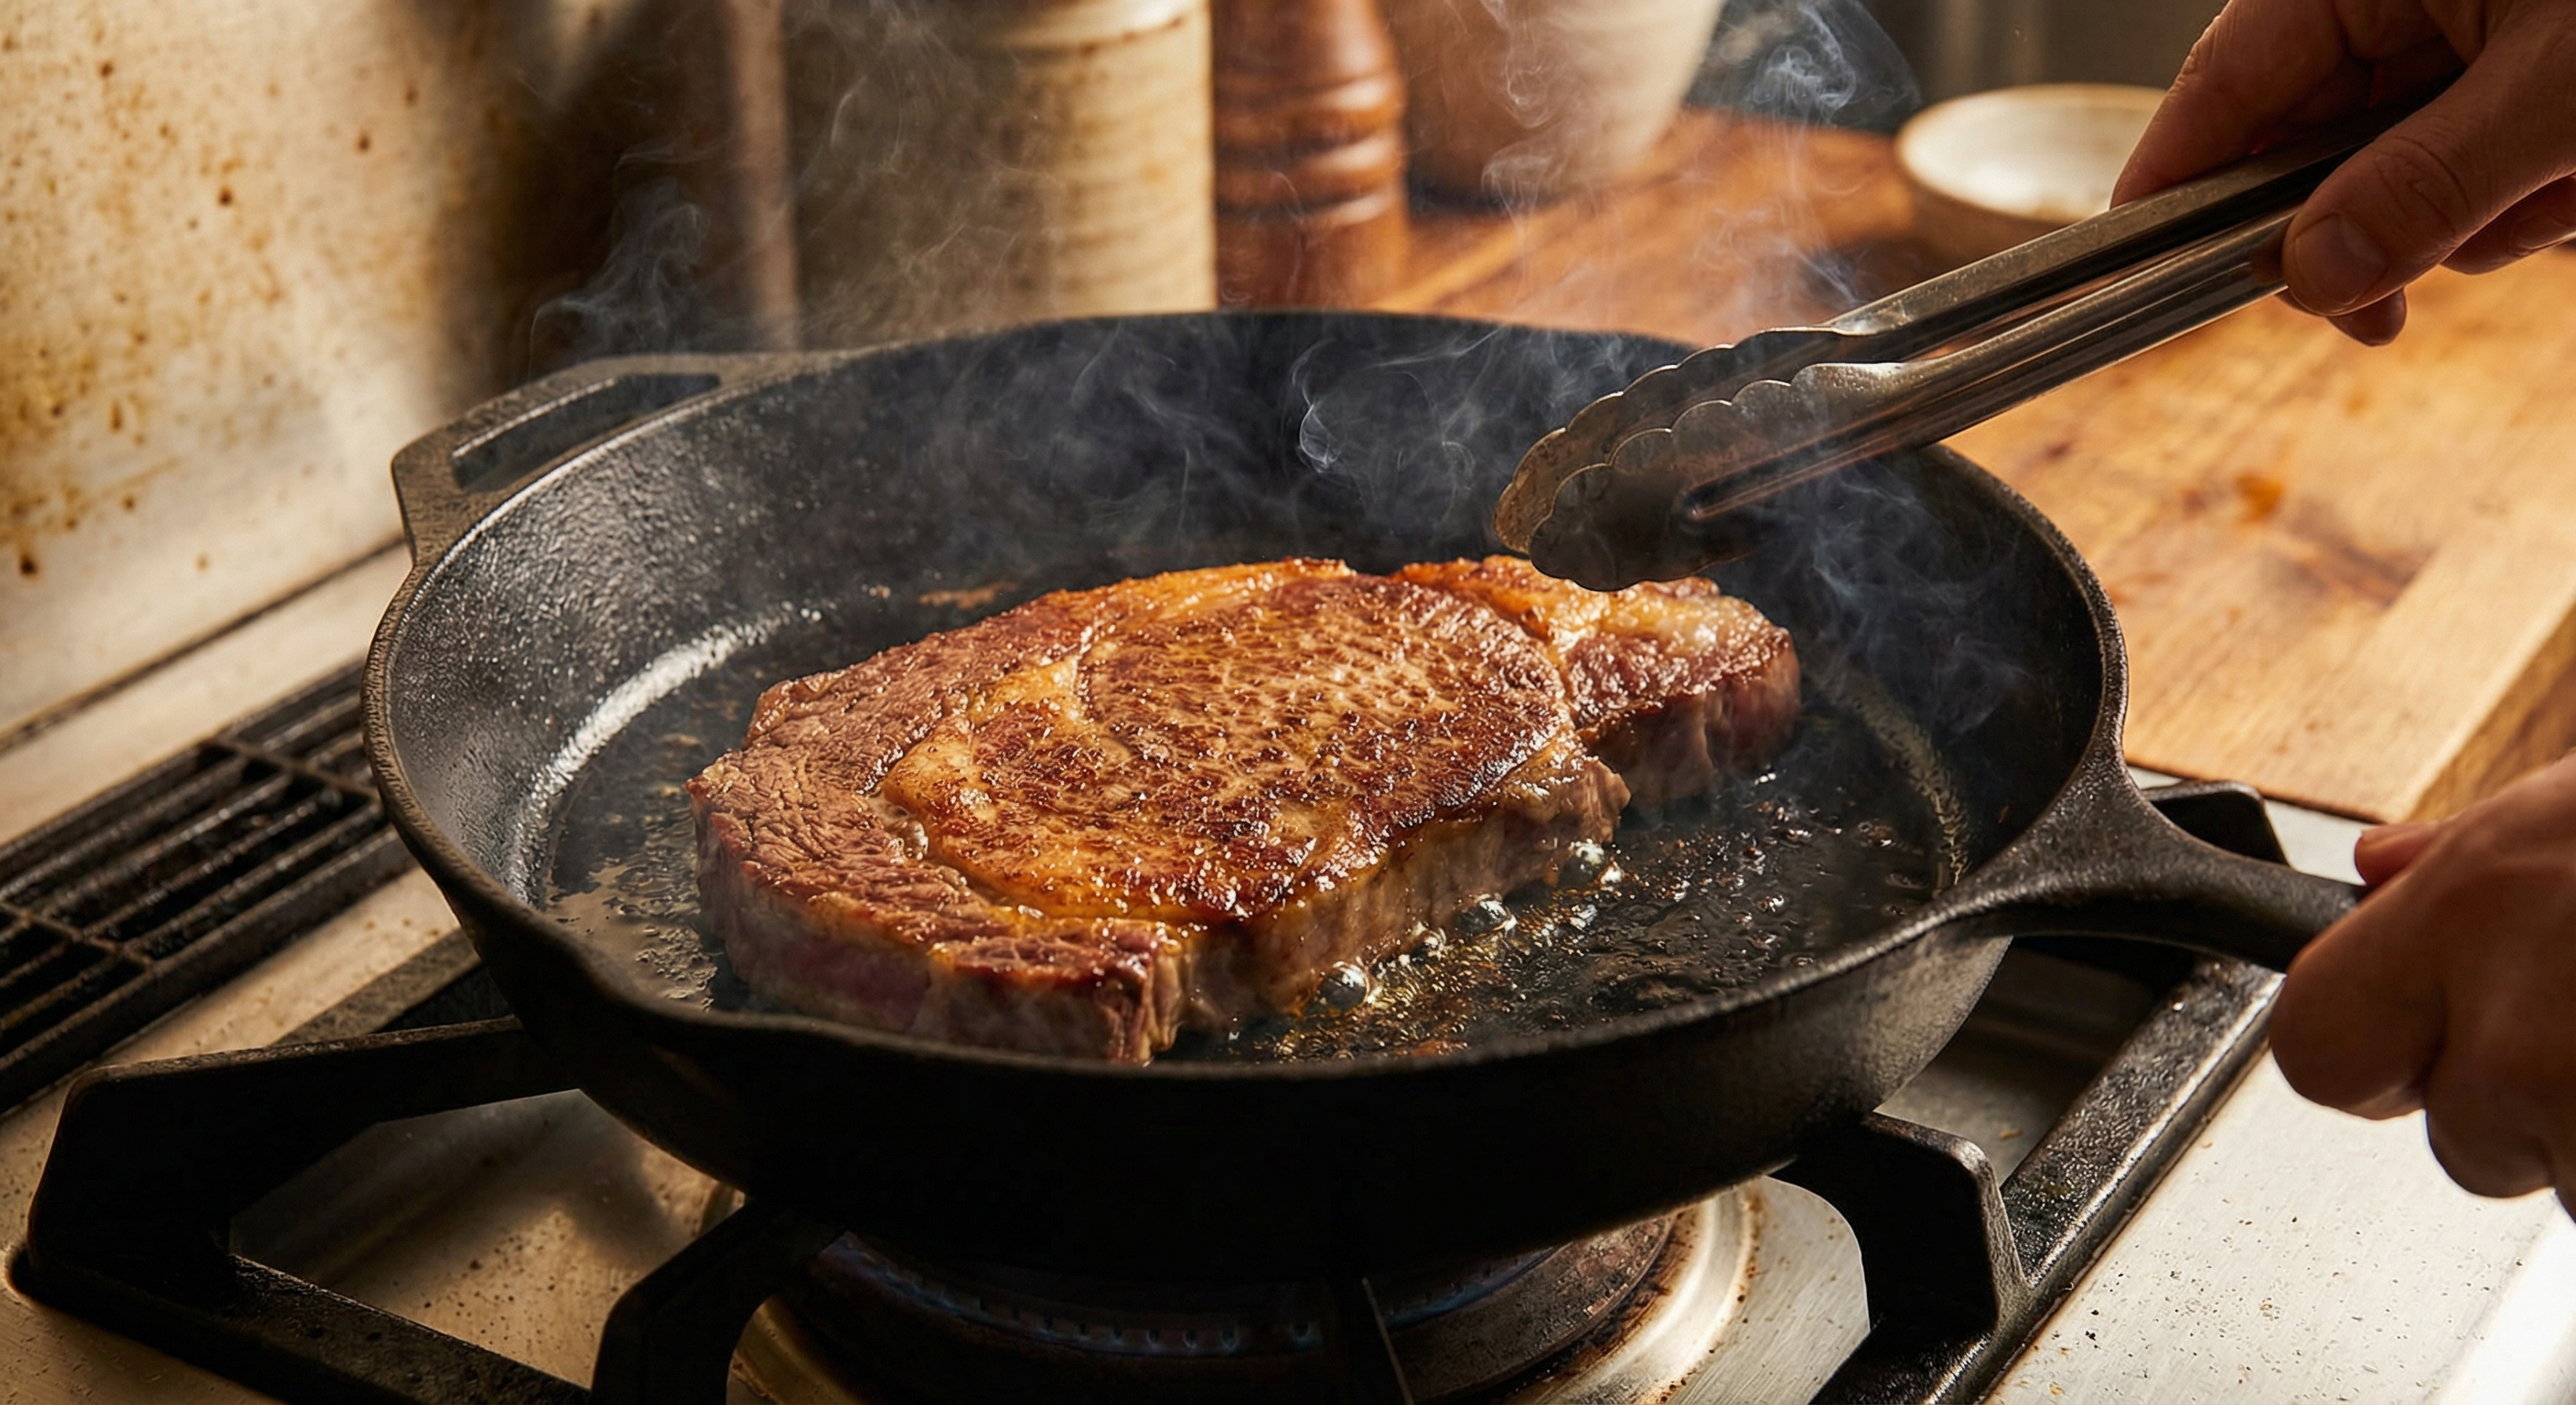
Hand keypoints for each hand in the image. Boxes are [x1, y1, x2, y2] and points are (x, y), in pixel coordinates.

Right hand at [2114, 0, 2575, 344]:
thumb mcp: (2553, 90)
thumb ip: (2427, 184)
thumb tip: (2311, 277)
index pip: (2219, 87)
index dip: (2171, 189)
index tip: (2136, 275)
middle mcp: (2388, 3)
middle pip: (2304, 154)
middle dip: (2372, 231)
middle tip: (2387, 312)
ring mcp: (2449, 38)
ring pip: (2394, 180)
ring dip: (2476, 217)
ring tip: (2565, 186)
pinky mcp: (2500, 76)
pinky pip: (2462, 173)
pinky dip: (2519, 197)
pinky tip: (2574, 176)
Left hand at [2270, 753, 2575, 1211]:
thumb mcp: (2573, 808)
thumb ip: (2466, 853)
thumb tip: (2381, 866)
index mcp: (2473, 905)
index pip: (2315, 1047)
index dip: (2364, 1058)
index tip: (2414, 1040)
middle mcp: (2517, 1022)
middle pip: (2463, 1144)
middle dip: (2523, 1110)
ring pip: (2562, 1180)